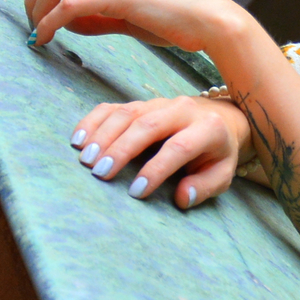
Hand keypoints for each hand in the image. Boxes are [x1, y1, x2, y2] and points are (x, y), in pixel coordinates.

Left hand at [5, 0, 245, 52]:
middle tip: (26, 22)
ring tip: (36, 32)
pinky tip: (45, 38)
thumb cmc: (176, 20)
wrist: (211, 21)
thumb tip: (67, 23)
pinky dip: (49, 23)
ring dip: (36, 8)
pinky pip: (70, 7)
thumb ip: (99, 16)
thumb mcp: (132, 14)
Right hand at [69, 94, 251, 208]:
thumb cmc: (216, 154)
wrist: (220, 119)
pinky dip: (93, 121)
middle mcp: (182, 110)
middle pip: (148, 124)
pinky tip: (78, 140)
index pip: (179, 147)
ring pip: (128, 113)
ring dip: (104, 135)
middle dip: (122, 149)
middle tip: (101, 172)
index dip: (157, 169)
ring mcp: (159, 103)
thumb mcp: (222, 173)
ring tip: (86, 160)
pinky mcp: (140, 103)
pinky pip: (113, 107)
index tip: (136, 191)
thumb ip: (206, 186)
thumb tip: (182, 197)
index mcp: (208, 128)